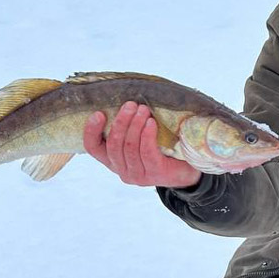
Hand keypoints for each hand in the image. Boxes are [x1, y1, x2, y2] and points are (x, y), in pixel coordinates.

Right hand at [83, 101, 200, 188]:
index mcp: (113, 160)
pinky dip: (147, 135)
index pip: (93, 147)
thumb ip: (127, 127)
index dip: (91, 130)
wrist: (187, 170)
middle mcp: (122, 170)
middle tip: (131, 105)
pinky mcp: (154, 174)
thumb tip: (123, 102)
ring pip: (130, 147)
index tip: (99, 113)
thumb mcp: (138, 139)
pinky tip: (151, 122)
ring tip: (143, 110)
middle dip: (121, 121)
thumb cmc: (160, 149)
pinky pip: (147, 152)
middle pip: (114, 144)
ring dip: (136, 124)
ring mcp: (137, 175)